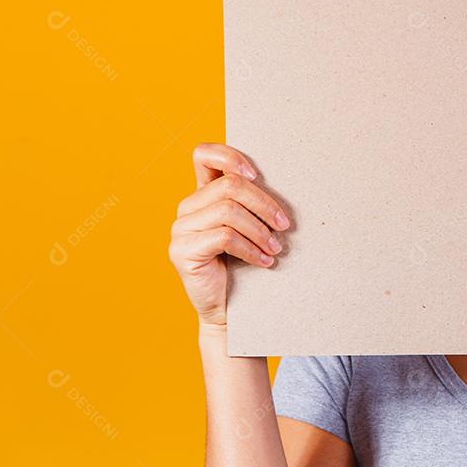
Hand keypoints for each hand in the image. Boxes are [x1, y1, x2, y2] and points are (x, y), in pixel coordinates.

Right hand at [169, 142, 290, 327]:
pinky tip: (264, 261)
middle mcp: (187, 208)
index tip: (258, 175)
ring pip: (228, 211)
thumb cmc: (248, 266)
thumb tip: (286, 178)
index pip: (204, 154)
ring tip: (276, 248)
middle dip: (265, 203)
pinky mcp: (182, 251)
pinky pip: (224, 236)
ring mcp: (180, 229)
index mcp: (203, 195)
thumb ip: (254, 202)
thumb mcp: (253, 227)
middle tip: (285, 226)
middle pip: (230, 185)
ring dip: (260, 230)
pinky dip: (251, 248)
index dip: (230, 156)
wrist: (232, 311)